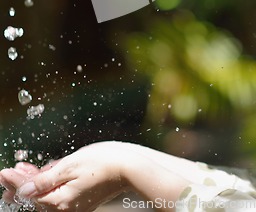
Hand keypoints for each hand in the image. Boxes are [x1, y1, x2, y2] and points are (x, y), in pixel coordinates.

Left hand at [0, 141, 129, 211]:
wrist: (130, 168)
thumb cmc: (102, 162)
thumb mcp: (69, 166)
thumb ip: (44, 179)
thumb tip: (22, 190)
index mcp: (60, 202)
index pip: (28, 195)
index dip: (14, 183)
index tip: (3, 172)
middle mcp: (66, 209)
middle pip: (35, 200)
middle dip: (21, 185)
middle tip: (9, 172)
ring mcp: (74, 206)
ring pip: (46, 197)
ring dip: (34, 184)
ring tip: (23, 169)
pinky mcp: (82, 201)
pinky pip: (58, 195)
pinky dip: (49, 185)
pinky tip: (44, 173)